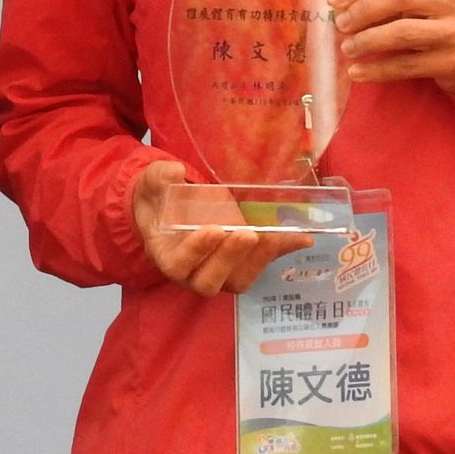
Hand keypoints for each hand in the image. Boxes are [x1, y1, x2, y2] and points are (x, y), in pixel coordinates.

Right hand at [129, 159, 287, 295]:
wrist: (170, 206)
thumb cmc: (159, 198)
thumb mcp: (152, 182)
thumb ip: (159, 178)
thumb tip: (176, 172)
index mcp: (166, 256)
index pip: (179, 266)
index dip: (195, 252)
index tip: (213, 229)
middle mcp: (192, 272)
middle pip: (210, 281)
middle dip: (230, 258)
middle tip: (247, 233)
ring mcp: (219, 272)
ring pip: (239, 280)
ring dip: (258, 259)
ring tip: (273, 235)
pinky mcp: (242, 264)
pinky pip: (261, 264)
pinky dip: (281, 251)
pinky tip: (301, 238)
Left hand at [331, 0, 454, 94]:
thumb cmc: (447, 22)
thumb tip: (344, 3)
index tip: (334, 0)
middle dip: (362, 11)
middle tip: (341, 25)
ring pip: (402, 33)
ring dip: (367, 41)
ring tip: (348, 48)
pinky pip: (407, 66)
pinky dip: (378, 70)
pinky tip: (358, 72)